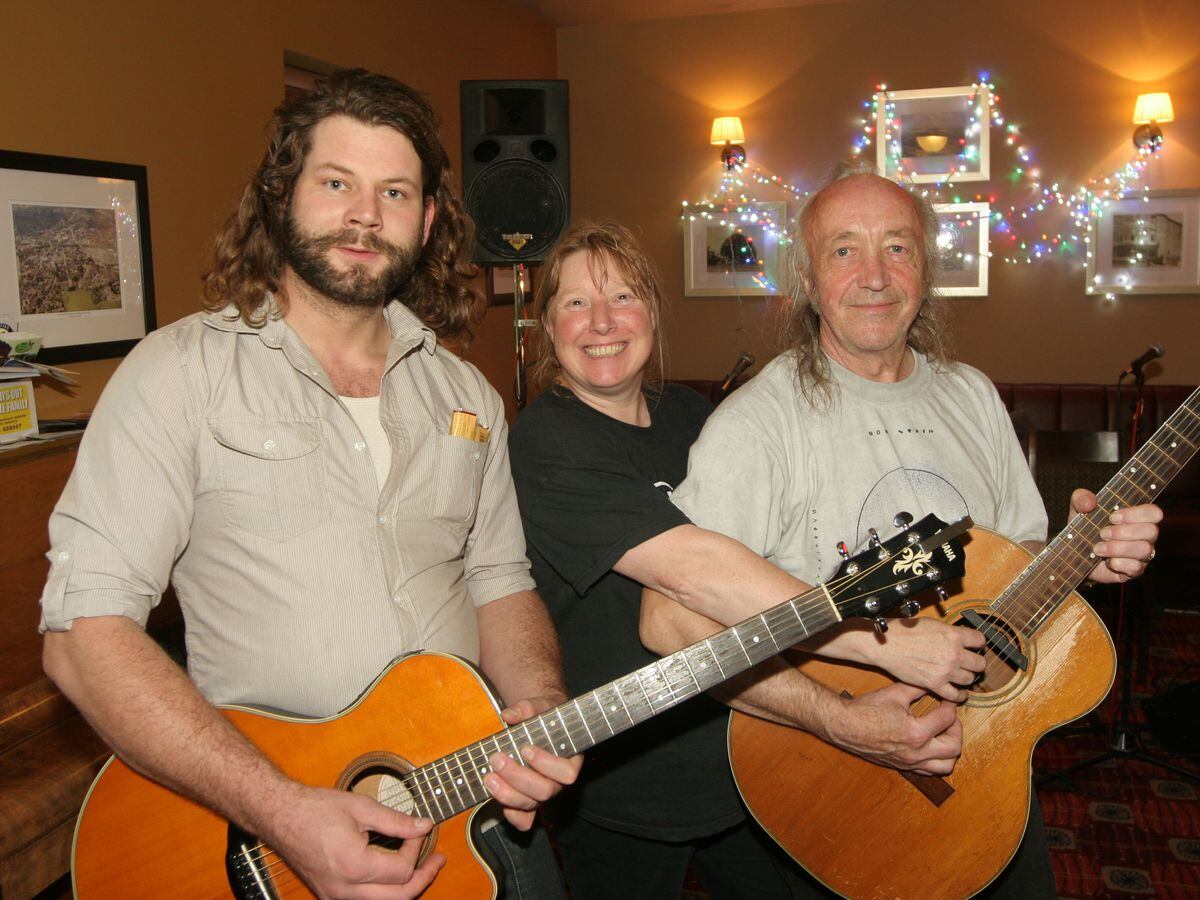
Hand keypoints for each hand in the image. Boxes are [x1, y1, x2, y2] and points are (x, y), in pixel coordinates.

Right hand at [263, 784, 443, 898]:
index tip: (419, 829)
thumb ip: (396, 821)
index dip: (417, 849)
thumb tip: (424, 826)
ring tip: (422, 869)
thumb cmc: (314, 808)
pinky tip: (393, 874)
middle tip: (437, 860)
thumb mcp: (361, 808)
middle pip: (399, 897)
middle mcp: (344, 889)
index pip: (402, 870)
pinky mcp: (330, 894)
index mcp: (354, 866)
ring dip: (406, 888)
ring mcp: (335, 896)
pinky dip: (385, 891)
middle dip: (423, 878)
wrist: (280, 815)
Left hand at [484, 696, 582, 830]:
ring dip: (506, 793)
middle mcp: (558, 782)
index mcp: (570, 760)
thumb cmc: (543, 716)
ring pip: (530, 805)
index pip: (566, 773)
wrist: (536, 722)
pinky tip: (495, 798)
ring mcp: (542, 794)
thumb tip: (509, 714)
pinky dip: (510, 814)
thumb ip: (527, 708)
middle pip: (545, 791)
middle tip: (496, 758)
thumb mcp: (539, 706)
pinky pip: (523, 820)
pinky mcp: (527, 801)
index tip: (525, 749)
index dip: (546, 764)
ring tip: (488, 776)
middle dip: (518, 777)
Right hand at [827, 682, 962, 776]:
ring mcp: (910, 763)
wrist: (844, 726)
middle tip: (949, 717)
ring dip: (950, 749)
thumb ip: (918, 688)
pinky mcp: (903, 767)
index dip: (950, 704)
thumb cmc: (866, 709)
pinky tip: (930, 745)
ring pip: (946, 766)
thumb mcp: (894, 693)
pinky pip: (930, 771)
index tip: (947, 698)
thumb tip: (934, 682)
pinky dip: (936, 759)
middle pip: (954, 747)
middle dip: (956, 729)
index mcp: (917, 732)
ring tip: (943, 733)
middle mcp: (917, 752)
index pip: (947, 718)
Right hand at [870, 618, 985, 701]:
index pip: (980, 640)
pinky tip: (959, 692)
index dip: (978, 643)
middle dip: (975, 663)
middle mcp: (954, 654)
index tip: (975, 646)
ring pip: (969, 679)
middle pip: (980, 663)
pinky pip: (956, 695)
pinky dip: (960, 695)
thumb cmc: (905, 631)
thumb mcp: (932, 624)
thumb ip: (950, 632)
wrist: (887, 644)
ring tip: (960, 675)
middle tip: (970, 662)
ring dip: (966, 677)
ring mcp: (945, 671)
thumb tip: (960, 638)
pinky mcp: (935, 684)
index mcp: (954, 635)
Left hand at [1073, 490, 1162, 583]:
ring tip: (1098, 548)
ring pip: (1145, 549)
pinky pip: (1136, 568)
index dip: (1137, 514)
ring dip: (1119, 548)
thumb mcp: (1078, 509)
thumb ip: (1082, 499)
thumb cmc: (1084, 528)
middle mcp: (1144, 535)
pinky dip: (1120, 564)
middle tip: (1103, 533)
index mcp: (1137, 517)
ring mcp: (1141, 554)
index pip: (1153, 512)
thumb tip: (1089, 503)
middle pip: (1151, 531)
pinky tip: (1108, 561)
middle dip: (1125, 532)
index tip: (1113, 517)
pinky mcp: (1133, 570)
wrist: (1075, 554)